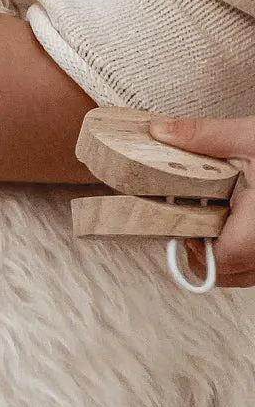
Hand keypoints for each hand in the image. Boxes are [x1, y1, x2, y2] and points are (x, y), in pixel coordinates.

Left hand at [150, 116, 254, 286]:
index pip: (223, 260)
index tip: (182, 227)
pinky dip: (249, 253)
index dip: (195, 249)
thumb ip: (203, 137)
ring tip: (221, 220)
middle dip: (208, 254)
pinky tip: (242, 222)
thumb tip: (160, 132)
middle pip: (234, 274)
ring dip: (230, 256)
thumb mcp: (249, 136)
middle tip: (196, 223)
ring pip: (251, 274)